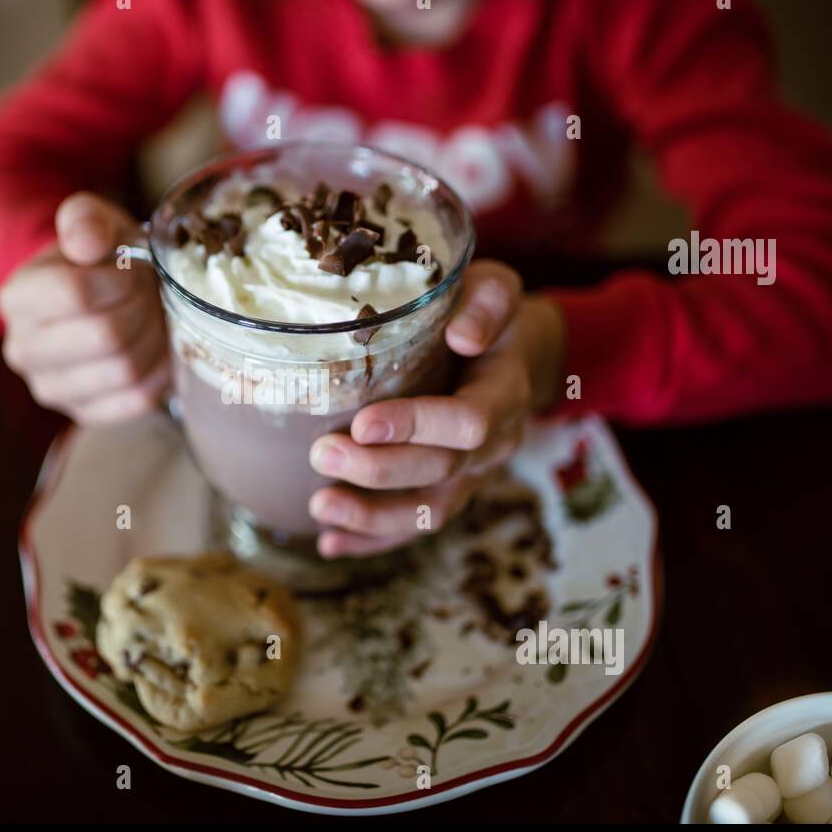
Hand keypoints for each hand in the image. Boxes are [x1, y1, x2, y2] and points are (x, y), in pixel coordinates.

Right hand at [0, 192, 168, 424]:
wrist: (99, 299)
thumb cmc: (99, 259)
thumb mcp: (93, 223)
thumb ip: (85, 219)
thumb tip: (86, 244)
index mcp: (17, 298)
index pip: (75, 293)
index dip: (119, 279)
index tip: (132, 269)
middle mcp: (23, 350)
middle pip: (106, 335)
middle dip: (141, 307)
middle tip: (148, 293)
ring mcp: (51, 389)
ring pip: (126, 370)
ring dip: (154, 338)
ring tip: (152, 317)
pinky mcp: (84, 414)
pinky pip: (138, 399)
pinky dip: (159, 370)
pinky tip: (154, 347)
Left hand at [308, 261, 565, 557]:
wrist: (512, 350)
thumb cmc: (487, 312)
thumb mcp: (496, 288)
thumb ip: (488, 303)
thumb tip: (463, 335)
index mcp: (503, 393)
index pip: (467, 422)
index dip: (416, 426)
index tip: (362, 423)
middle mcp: (493, 444)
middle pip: (441, 471)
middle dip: (379, 470)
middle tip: (320, 454)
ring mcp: (473, 475)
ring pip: (428, 511)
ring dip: (372, 517)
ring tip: (319, 508)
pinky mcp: (449, 491)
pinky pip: (415, 525)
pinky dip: (372, 540)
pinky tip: (328, 543)